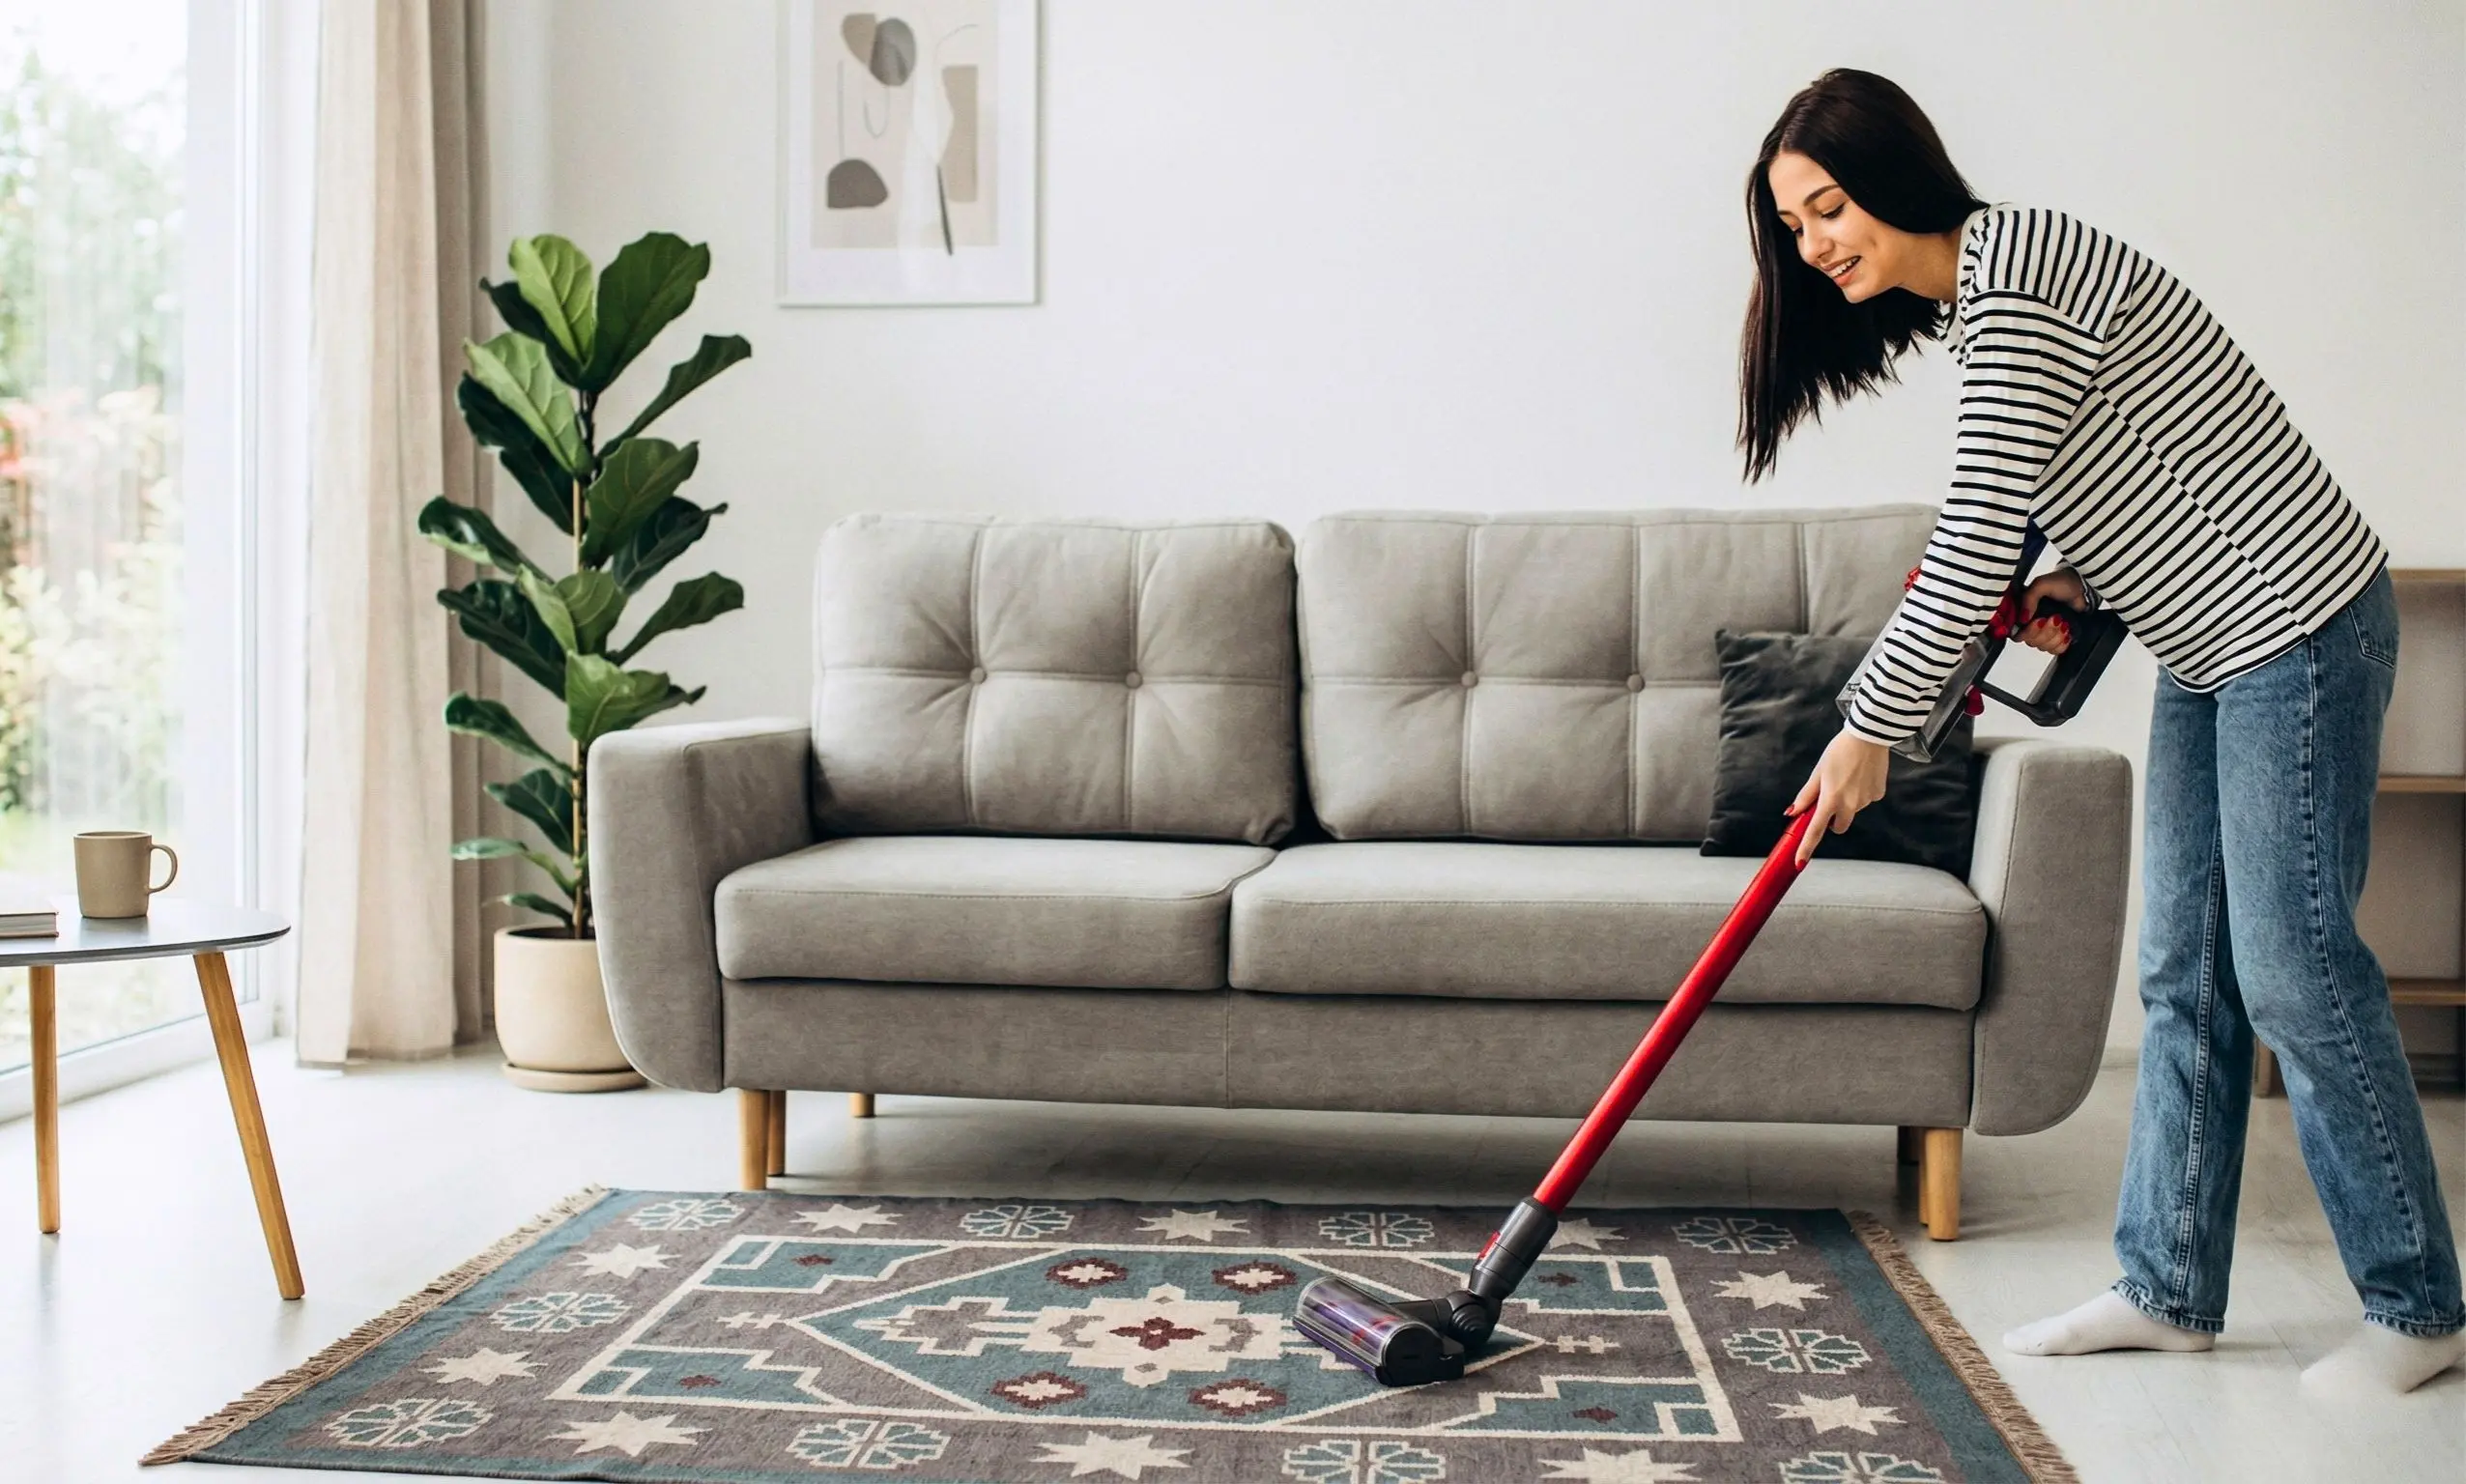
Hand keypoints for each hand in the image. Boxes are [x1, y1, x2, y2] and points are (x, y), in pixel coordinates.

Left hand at [1786, 729, 1890, 866]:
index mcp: (1831, 799)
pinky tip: (1861, 776)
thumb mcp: (1818, 772)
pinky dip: (1861, 793)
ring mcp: (1866, 801)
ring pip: (1852, 811)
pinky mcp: (1878, 794)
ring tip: (1847, 777)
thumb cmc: (1839, 751)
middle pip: (1838, 827)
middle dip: (1832, 820)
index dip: (1806, 848)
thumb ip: (1806, 795)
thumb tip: (1792, 813)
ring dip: (1847, 803)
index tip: (1799, 862)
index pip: (1815, 830)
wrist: (1869, 736)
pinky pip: (1866, 800)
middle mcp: (1850, 804)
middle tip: (1829, 801)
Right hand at [2017, 567, 2086, 654]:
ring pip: (2043, 646)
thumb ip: (2028, 598)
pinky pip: (2054, 650)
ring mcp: (2045, 632)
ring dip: (2055, 636)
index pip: (2017, 632)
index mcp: (2023, 611)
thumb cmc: (2063, 582)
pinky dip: (2061, 643)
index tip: (2039, 621)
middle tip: (2055, 617)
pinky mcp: (2057, 637)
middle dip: (2045, 631)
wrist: (2084, 588)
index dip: (2028, 631)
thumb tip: (2022, 618)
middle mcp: (2031, 623)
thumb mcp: (2041, 585)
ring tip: (2063, 622)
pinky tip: (2066, 632)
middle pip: (2031, 642)